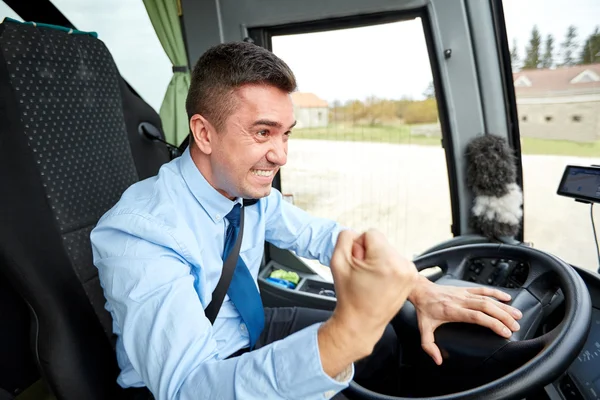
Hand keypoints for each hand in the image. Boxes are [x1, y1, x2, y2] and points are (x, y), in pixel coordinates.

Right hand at [318, 229, 418, 377]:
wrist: (361, 322)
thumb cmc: (349, 295)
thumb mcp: (337, 261)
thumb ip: (344, 238)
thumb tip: (356, 233)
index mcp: (386, 261)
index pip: (371, 233)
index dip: (359, 247)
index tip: (358, 265)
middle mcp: (403, 265)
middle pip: (381, 241)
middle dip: (369, 253)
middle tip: (363, 274)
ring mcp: (410, 272)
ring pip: (388, 250)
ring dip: (378, 260)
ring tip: (371, 279)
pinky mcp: (412, 276)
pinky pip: (395, 259)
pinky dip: (386, 267)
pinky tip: (379, 281)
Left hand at [408, 277, 522, 364]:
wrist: (421, 290)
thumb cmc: (424, 309)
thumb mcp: (424, 329)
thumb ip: (429, 346)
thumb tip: (438, 360)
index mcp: (453, 311)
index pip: (477, 316)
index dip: (492, 323)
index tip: (504, 332)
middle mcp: (461, 301)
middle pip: (487, 307)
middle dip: (503, 317)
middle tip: (515, 327)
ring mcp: (464, 294)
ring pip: (488, 298)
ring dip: (503, 307)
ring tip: (517, 315)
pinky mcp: (465, 289)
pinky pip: (483, 289)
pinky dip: (496, 293)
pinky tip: (507, 298)